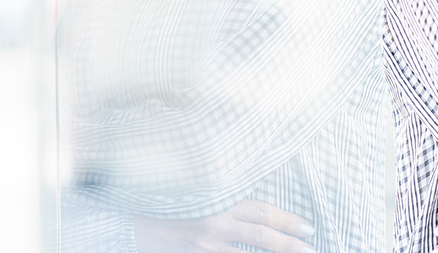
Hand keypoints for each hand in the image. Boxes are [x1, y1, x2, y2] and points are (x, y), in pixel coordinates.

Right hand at [133, 200, 314, 252]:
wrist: (127, 215)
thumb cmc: (168, 196)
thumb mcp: (200, 189)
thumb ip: (226, 193)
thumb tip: (255, 205)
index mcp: (218, 201)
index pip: (262, 213)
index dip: (288, 220)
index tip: (308, 228)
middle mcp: (213, 224)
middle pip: (261, 237)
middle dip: (289, 244)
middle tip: (310, 249)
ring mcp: (202, 247)